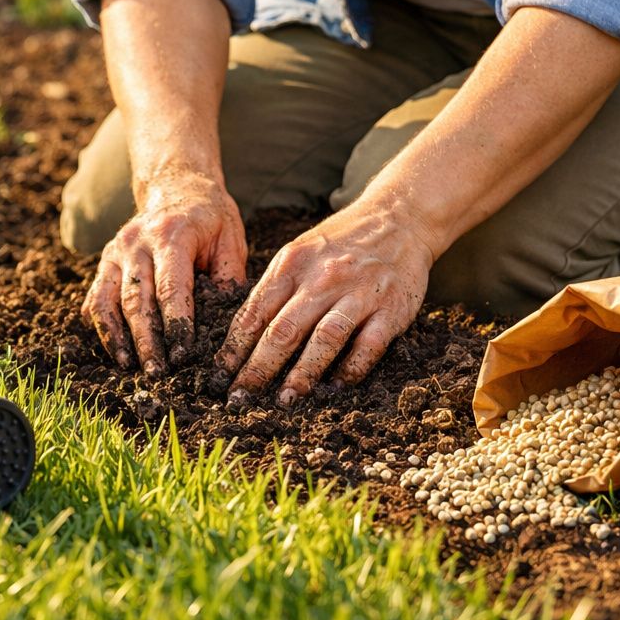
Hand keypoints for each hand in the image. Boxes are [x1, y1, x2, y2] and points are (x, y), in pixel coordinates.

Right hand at [83, 171, 246, 374]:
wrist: (176, 186)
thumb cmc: (210, 217)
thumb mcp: (230, 238)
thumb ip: (229, 278)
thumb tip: (229, 324)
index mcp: (171, 235)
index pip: (170, 287)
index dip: (176, 324)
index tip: (183, 355)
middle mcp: (135, 242)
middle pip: (135, 299)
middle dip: (146, 340)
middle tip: (157, 372)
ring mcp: (115, 251)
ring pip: (108, 301)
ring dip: (117, 338)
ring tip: (129, 366)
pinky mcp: (104, 261)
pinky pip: (96, 298)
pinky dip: (102, 326)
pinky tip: (114, 349)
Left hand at [213, 201, 437, 404]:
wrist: (399, 219)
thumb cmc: (341, 242)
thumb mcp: (299, 252)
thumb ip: (274, 288)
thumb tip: (242, 333)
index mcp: (292, 264)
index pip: (255, 312)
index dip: (235, 347)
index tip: (220, 375)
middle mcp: (323, 278)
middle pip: (284, 330)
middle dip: (258, 369)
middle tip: (241, 398)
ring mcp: (359, 293)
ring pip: (324, 339)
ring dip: (302, 374)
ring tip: (285, 401)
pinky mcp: (391, 309)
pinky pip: (368, 346)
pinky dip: (351, 369)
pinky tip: (335, 388)